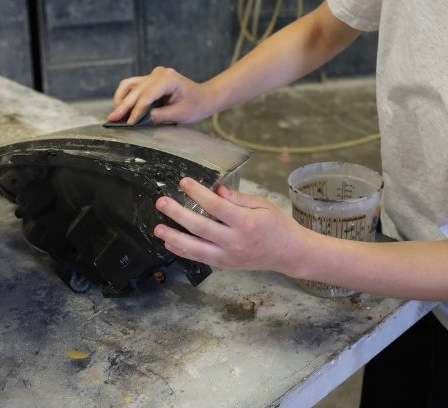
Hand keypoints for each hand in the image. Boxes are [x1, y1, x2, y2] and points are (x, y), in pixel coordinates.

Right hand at [108, 66, 210, 124]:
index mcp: (168, 78)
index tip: (128, 124)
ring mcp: (153, 75)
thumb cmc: (196, 105)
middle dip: (124, 106)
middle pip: (136, 90)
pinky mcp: (150, 80)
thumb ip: (159, 116)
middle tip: (112, 120)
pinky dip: (126, 97)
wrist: (205, 97)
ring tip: (115, 115)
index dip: (136, 111)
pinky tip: (121, 109)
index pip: (146, 96)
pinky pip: (133, 86)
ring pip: (130, 85)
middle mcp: (159, 73)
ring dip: (121, 99)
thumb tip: (140, 121)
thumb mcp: (180, 114)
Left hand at [154, 178, 307, 273]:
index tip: (184, 182)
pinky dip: (183, 251)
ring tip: (158, 227)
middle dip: (178, 214)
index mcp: (246, 223)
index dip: (198, 193)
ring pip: (195, 248)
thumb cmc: (278, 225)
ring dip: (174, 237)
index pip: (216, 206)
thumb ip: (238, 198)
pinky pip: (200, 258)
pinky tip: (170, 242)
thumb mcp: (263, 205)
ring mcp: (228, 256)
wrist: (289, 253)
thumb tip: (216, 190)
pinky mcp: (225, 265)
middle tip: (162, 202)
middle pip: (200, 227)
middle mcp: (235, 242)